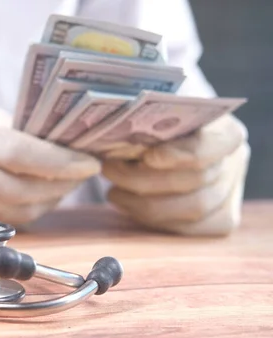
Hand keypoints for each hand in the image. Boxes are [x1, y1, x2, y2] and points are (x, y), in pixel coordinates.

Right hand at [0, 102, 100, 224]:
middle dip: (66, 181)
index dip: (63, 161)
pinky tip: (40, 191)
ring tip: (67, 176)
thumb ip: (16, 133)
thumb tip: (57, 145)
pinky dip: (33, 206)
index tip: (90, 161)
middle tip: (86, 166)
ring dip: (53, 195)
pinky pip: (13, 221)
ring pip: (27, 211)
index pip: (24, 156)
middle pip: (31, 190)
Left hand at [102, 114, 250, 235]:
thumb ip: (140, 116)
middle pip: (195, 180)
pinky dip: (153, 219)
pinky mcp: (218, 218)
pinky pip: (188, 227)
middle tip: (109, 170)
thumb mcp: (147, 107)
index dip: (180, 154)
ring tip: (114, 191)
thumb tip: (117, 127)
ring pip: (192, 209)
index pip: (210, 144)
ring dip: (144, 203)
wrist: (162, 135)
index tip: (147, 156)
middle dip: (144, 180)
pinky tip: (127, 204)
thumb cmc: (151, 118)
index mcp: (222, 128)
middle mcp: (233, 161)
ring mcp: (229, 191)